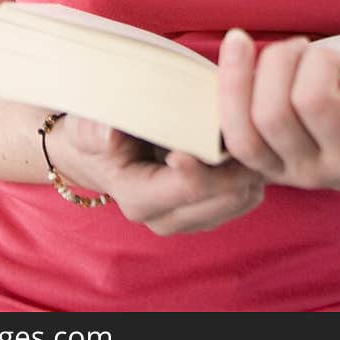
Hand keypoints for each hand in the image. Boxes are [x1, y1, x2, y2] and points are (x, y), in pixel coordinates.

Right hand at [49, 112, 265, 235]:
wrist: (96, 155)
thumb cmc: (94, 133)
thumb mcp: (85, 126)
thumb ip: (93, 130)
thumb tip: (108, 134)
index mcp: (138, 198)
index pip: (191, 186)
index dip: (215, 159)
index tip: (228, 125)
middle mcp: (165, 219)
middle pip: (225, 198)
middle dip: (243, 162)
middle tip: (253, 119)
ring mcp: (188, 220)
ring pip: (241, 200)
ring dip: (250, 166)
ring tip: (250, 128)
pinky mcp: (204, 214)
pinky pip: (243, 199)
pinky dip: (249, 172)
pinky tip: (244, 142)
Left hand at [216, 28, 339, 195]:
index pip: (318, 105)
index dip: (316, 66)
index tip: (330, 49)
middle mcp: (315, 171)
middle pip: (272, 117)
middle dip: (276, 66)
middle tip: (296, 44)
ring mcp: (282, 171)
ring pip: (241, 134)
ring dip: (233, 80)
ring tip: (241, 40)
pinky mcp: (259, 164)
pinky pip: (226, 145)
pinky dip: (212, 113)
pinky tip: (208, 77)